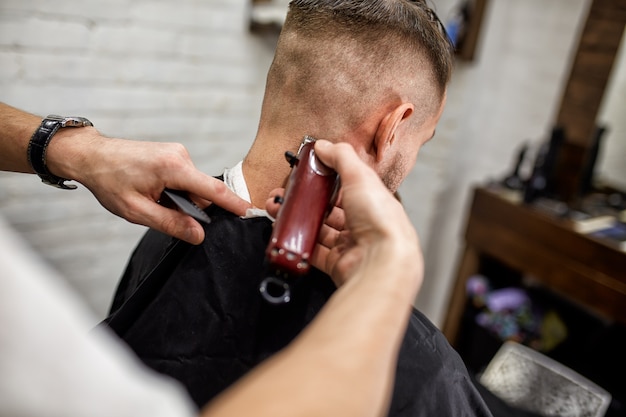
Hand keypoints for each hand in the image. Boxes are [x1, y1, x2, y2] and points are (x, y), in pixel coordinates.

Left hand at [48, 129, 251, 244]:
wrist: (92, 156)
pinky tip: (154, 191)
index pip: (213, 190)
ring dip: (179, 199)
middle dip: (190, 208)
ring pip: (193, 187)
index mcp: (173, 168)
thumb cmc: (109, 180)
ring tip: (151, 199)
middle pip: (202, 192)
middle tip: (160, 212)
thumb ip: (171, 223)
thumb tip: (198, 235)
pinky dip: (175, 190)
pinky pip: (185, 178)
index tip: (251, 213)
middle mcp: (180, 156)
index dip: (234, 204)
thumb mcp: (137, 210)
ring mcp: (178, 153)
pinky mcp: (174, 154)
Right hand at [267, 140, 420, 287]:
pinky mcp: (337, 263)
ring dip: (298, 220)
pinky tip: (288, 233)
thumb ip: (341, 157)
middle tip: (286, 193)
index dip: (325, 179)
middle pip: (328, 209)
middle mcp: (363, 223)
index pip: (346, 186)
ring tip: (278, 210)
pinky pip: (313, 251)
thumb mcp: (360, 177)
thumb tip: (323, 145)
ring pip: (318, 229)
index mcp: (372, 201)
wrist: (380, 262)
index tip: (305, 173)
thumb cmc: (381, 221)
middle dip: (305, 201)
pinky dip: (299, 243)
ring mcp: (349, 244)